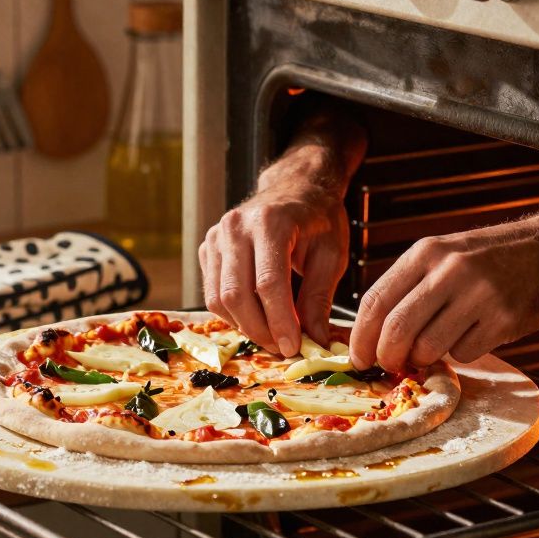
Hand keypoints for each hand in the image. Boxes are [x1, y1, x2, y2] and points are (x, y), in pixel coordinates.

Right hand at [199, 178, 348, 357]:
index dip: (279, 321)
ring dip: (244, 326)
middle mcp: (236, 228)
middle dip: (259, 330)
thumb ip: (319, 299)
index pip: (268, 283)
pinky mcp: (207, 249)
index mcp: (271, 223)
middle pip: (236, 294)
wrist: (295, 190)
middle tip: (282, 348)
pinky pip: (212, 293)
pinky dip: (233, 314)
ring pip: (218, 298)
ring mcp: (216, 237)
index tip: (293, 346)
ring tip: (271, 335)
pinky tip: (256, 317)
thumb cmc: (317, 220)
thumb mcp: (331, 256)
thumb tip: (314, 340)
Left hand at [348, 221, 538, 370]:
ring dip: (424, 358)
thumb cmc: (486, 259)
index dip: (360, 337)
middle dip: (386, 356)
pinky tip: (473, 335)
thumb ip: (408, 288)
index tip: (358, 358)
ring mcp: (479, 295)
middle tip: (389, 365)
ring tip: (434, 348)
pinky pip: (464, 354)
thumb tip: (371, 335)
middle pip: (397, 329)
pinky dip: (461, 353)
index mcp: (425, 254)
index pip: (376, 302)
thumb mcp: (441, 256)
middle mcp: (449, 271)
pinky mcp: (504, 319)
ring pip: (428, 348)